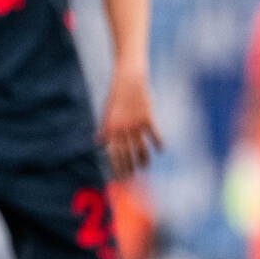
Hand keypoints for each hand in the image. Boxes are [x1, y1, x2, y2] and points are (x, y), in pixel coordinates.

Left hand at [99, 64, 160, 178]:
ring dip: (143, 159)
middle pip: (127, 153)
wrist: (128, 80)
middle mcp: (122, 128)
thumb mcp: (107, 112)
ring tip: (144, 166)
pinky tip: (160, 150)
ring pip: (141, 147)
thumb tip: (99, 143)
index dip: (116, 166)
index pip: (113, 153)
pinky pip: (154, 135)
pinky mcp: (148, 118)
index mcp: (110, 128)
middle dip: (129, 167)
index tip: (119, 177)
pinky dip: (158, 143)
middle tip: (132, 177)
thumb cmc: (117, 96)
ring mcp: (135, 124)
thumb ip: (104, 128)